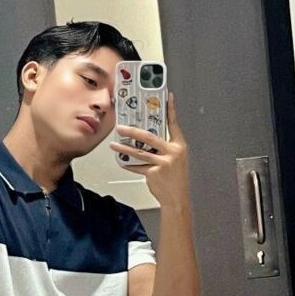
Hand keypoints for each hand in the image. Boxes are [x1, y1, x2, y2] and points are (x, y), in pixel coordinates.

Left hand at [109, 91, 189, 207]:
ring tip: (114, 144)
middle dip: (133, 131)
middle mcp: (172, 152)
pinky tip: (121, 161)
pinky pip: (137, 166)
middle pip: (149, 137)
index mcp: (179, 146)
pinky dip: (128, 164)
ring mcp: (163, 163)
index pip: (174, 124)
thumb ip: (164, 148)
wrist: (177, 198)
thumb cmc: (176, 178)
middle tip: (121, 127)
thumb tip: (146, 138)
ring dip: (124, 148)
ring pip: (139, 152)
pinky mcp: (154, 173)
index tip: (167, 97)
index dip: (170, 110)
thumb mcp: (176, 159)